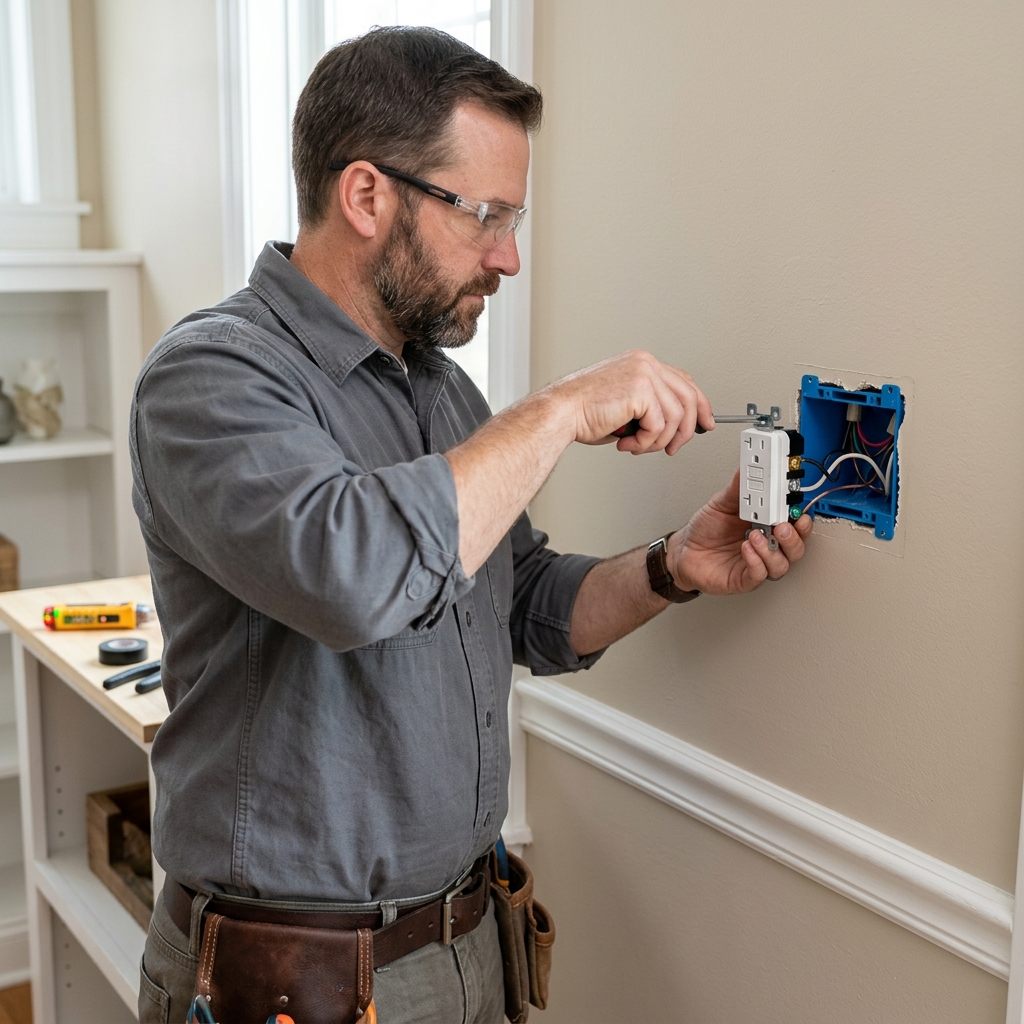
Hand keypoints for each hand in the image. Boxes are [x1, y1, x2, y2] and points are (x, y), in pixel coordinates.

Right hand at [545, 350, 714, 454]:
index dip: (699, 405)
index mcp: (641, 363)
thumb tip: (675, 428)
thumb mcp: (624, 407)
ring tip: (637, 447)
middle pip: (689, 397)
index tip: (705, 424)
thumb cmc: (582, 413)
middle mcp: (645, 363)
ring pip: (677, 416)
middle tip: (673, 448)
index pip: (684, 382)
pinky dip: (645, 443)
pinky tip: (627, 443)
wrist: (560, 414)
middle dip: (687, 430)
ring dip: (659, 441)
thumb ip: (649, 409)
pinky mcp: (641, 390)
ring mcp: (645, 373)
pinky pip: (660, 426)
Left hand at [667, 470, 812, 594]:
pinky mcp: (745, 579)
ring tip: (755, 535)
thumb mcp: (721, 503)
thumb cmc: (706, 530)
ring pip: (781, 564)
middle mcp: (766, 546)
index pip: (794, 523)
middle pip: (796, 546)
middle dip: (794, 536)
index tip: (795, 506)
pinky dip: (756, 562)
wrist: (684, 551)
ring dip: (772, 550)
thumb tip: (747, 468)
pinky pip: (759, 575)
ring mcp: (758, 563)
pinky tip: (746, 549)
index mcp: (767, 525)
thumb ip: (738, 488)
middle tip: (782, 524)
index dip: (800, 516)